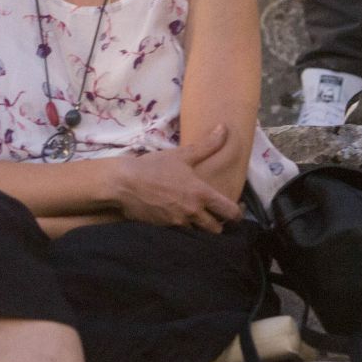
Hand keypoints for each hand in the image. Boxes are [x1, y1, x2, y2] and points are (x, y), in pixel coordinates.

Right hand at [111, 124, 242, 232]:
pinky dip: (183, 228)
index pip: (231, 212)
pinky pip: (181, 233)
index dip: (237, 213)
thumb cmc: (154, 167)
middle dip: (218, 223)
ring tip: (196, 216)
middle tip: (215, 215)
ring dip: (200, 227)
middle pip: (217, 228)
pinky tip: (178, 217)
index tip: (235, 209)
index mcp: (201, 194)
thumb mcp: (181, 155)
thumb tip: (224, 128)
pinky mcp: (165, 229)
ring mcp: (179, 222)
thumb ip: (207, 145)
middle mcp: (193, 211)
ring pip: (199, 233)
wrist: (124, 184)